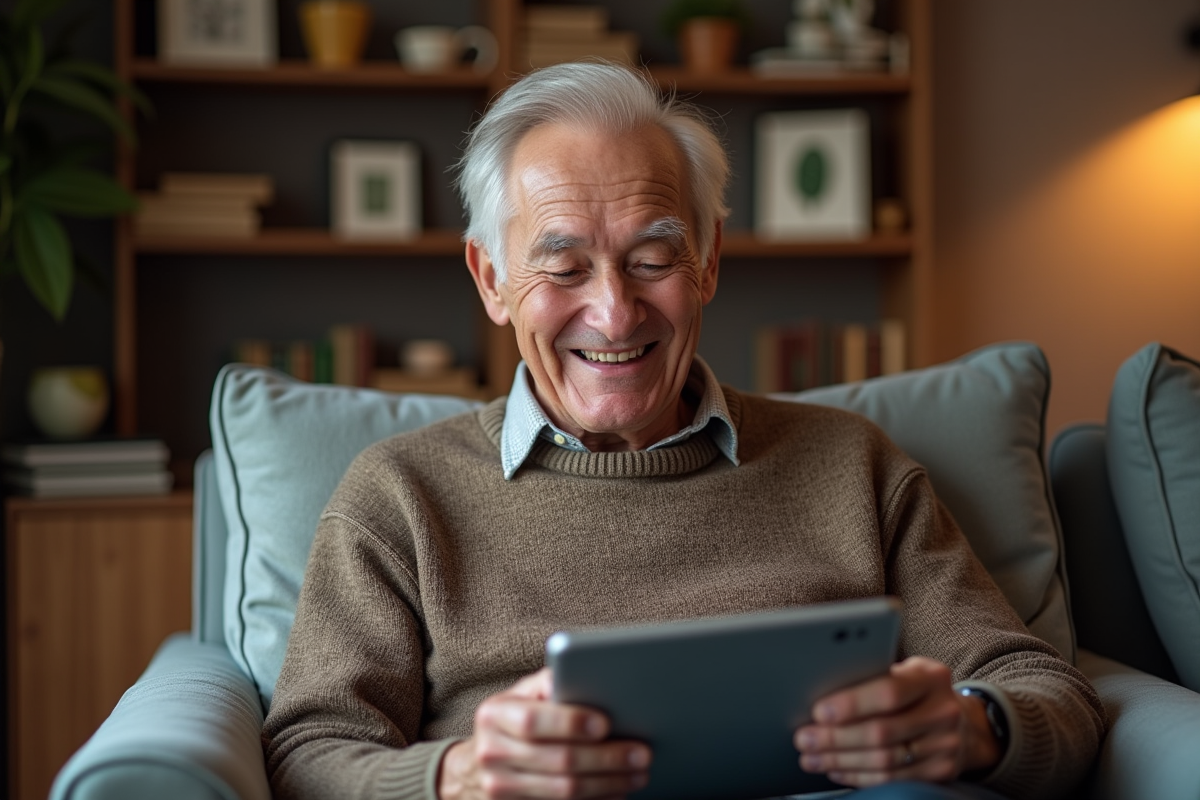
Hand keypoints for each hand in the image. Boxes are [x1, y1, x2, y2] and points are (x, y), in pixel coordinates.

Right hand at [438, 668, 652, 799]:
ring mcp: (500, 790)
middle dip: (606, 758)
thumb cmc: (515, 719)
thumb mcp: (523, 694)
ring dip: (609, 783)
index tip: (605, 724)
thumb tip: (580, 673)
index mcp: (493, 715)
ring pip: (565, 792)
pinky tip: (617, 792)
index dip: (570, 723)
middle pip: (558, 761)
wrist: (475, 767)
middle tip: (641, 753)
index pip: (533, 721)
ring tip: (638, 773)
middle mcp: (491, 754)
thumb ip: (550, 682)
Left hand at [793, 656, 1001, 787]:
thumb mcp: (905, 671)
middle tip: (803, 738)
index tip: (817, 711)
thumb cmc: (915, 690)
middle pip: (882, 731)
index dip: (851, 704)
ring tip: (810, 756)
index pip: (889, 692)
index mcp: (932, 677)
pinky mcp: (942, 772)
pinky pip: (893, 780)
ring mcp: (947, 745)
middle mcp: (945, 711)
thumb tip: (819, 689)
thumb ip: (873, 676)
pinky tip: (835, 769)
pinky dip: (858, 776)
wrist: (963, 721)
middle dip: (835, 737)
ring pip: (885, 760)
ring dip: (840, 760)